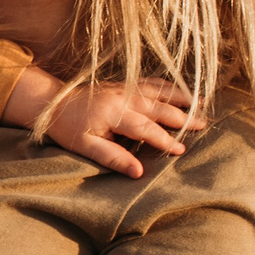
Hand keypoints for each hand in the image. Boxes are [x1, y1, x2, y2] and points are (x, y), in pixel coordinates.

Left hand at [5, 71, 203, 178]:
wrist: (51, 102)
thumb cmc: (68, 128)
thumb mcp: (85, 147)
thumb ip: (113, 158)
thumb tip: (139, 172)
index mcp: (114, 114)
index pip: (146, 128)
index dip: (164, 140)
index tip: (181, 150)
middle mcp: (123, 97)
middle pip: (159, 106)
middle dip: (182, 117)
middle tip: (203, 125)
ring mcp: (124, 87)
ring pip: (159, 90)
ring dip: (181, 97)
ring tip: (202, 104)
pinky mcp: (123, 82)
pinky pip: (150, 82)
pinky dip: (168, 85)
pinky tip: (180, 90)